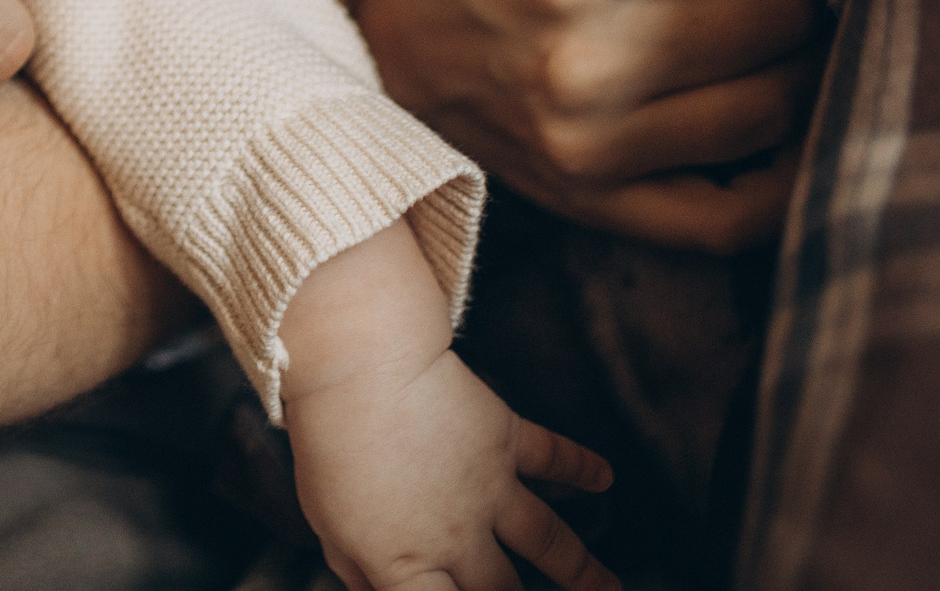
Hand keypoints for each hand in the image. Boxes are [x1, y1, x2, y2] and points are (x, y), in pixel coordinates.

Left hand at [281, 223, 613, 590]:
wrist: (358, 369)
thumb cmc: (328, 447)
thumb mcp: (326, 522)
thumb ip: (357, 569)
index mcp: (407, 564)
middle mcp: (458, 536)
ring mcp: (489, 489)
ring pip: (551, 541)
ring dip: (585, 570)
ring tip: (612, 588)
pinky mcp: (505, 439)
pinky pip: (553, 456)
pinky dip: (583, 467)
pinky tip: (605, 479)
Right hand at [351, 0, 823, 251]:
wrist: (375, 79)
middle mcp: (583, 63)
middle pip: (781, 6)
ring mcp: (600, 148)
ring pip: (779, 101)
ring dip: (813, 54)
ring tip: (805, 14)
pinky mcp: (610, 208)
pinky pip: (740, 215)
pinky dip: (787, 175)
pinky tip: (790, 116)